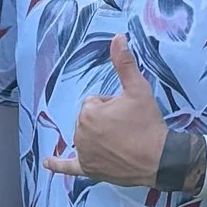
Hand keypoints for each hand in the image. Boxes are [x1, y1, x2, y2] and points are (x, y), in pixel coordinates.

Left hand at [42, 35, 171, 188]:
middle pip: (89, 119)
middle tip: (127, 128)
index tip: (127, 114)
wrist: (158, 158)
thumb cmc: (147, 123)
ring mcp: (84, 153)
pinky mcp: (88, 169)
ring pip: (86, 136)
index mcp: (88, 113)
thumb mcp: (137, 89)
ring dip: (98, 136)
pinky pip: (68, 167)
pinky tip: (48, 162)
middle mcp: (80, 133)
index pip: (95, 102)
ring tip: (121, 143)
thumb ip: (124, 63)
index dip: (113, 105)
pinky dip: (59, 165)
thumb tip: (118, 37)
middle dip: (106, 121)